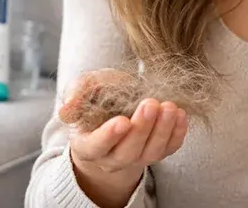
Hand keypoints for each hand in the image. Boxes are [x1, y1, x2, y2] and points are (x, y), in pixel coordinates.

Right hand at [59, 70, 188, 206]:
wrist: (118, 105)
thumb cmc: (99, 96)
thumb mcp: (85, 88)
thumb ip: (75, 94)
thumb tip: (66, 111)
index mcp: (87, 144)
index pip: (96, 146)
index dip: (108, 136)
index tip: (122, 121)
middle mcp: (111, 157)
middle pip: (127, 152)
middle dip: (141, 129)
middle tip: (150, 104)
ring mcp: (136, 158)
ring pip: (150, 153)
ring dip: (163, 131)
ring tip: (170, 107)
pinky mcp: (157, 152)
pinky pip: (169, 149)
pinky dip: (177, 134)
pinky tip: (181, 115)